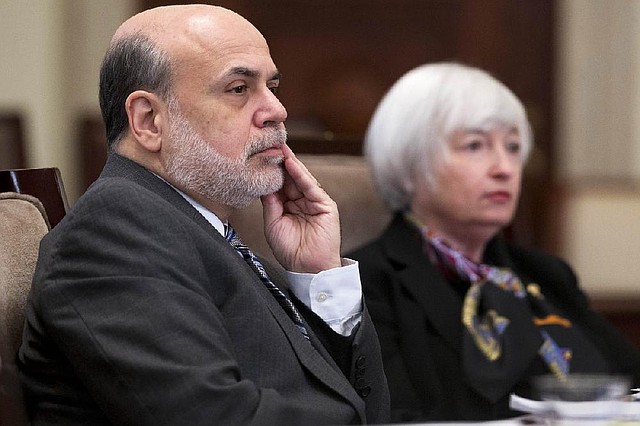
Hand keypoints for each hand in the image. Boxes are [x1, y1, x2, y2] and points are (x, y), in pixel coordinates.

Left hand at [261, 144, 341, 272]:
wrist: (308, 268)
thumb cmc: (290, 251)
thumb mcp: (273, 223)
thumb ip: (270, 202)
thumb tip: (262, 182)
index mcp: (289, 206)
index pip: (279, 184)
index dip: (271, 170)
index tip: (259, 155)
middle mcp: (302, 201)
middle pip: (290, 177)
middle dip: (280, 161)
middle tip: (268, 143)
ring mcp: (314, 202)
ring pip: (300, 178)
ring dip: (289, 163)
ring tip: (278, 148)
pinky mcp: (325, 205)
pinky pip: (311, 187)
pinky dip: (301, 174)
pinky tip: (290, 163)